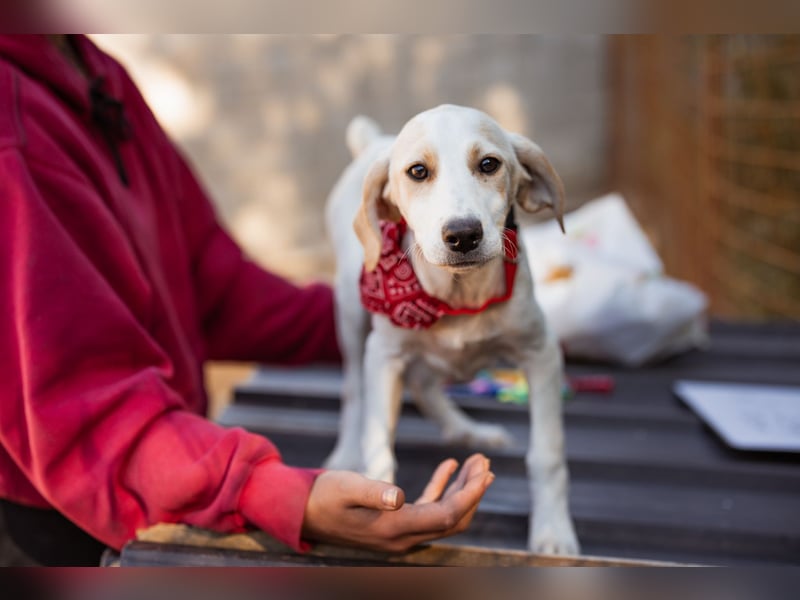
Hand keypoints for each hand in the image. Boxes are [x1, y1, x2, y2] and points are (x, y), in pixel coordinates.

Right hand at [301, 453, 493, 552]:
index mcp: (394, 528)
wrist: (302, 511)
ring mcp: (400, 532)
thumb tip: (399, 496)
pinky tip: (449, 467)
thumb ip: (373, 492)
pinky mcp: (394, 522)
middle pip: (453, 519)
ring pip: (444, 514)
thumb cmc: (322, 496)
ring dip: (463, 489)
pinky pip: (428, 508)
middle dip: (474, 492)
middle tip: (485, 462)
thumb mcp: (345, 487)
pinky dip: (443, 488)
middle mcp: (402, 536)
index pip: (446, 515)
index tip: (484, 472)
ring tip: (477, 462)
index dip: (470, 495)